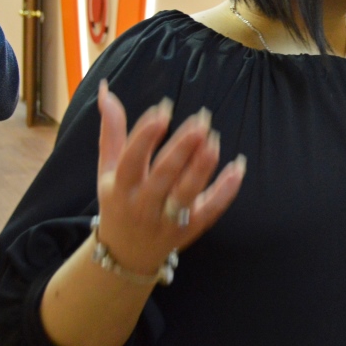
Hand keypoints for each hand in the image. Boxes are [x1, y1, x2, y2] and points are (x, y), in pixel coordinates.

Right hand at [94, 80, 244, 274]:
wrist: (126, 255)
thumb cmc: (118, 202)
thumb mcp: (107, 170)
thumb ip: (112, 131)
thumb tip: (107, 90)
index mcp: (120, 188)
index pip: (131, 160)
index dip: (145, 135)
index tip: (163, 110)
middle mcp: (143, 206)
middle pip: (163, 175)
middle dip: (182, 148)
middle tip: (200, 121)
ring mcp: (167, 220)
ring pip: (187, 193)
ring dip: (202, 166)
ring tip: (214, 139)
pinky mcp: (190, 230)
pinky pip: (210, 210)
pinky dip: (225, 191)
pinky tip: (237, 167)